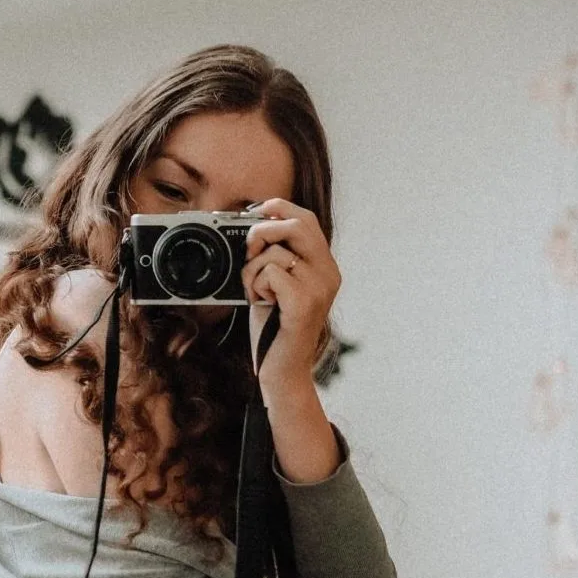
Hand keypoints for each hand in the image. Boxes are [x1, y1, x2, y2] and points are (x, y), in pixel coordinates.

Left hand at [240, 197, 340, 401]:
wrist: (282, 369)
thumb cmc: (275, 328)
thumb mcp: (278, 285)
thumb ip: (276, 257)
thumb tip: (254, 226)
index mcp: (325, 266)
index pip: (307, 219)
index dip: (278, 208)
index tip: (255, 211)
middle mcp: (329, 274)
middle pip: (297, 225)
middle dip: (262, 230)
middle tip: (249, 251)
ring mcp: (319, 288)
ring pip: (277, 252)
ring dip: (253, 270)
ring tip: (257, 292)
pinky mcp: (304, 303)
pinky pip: (271, 273)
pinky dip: (255, 286)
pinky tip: (261, 303)